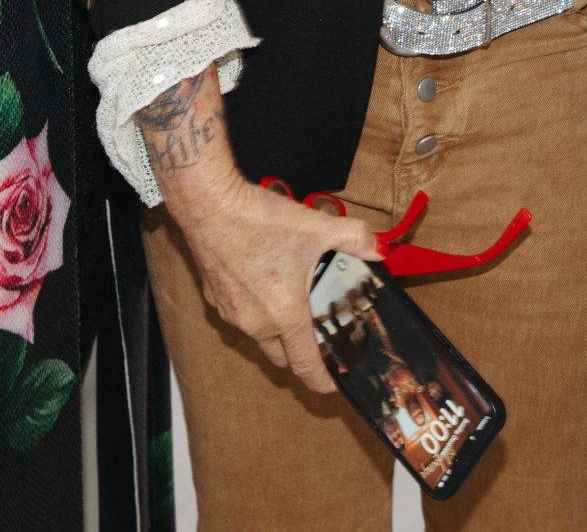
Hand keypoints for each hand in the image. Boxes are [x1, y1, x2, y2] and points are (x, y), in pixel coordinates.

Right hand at [139, 69, 378, 393]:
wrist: (208, 204)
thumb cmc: (260, 219)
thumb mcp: (317, 225)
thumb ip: (355, 238)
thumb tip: (378, 249)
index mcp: (286, 315)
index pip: (306, 366)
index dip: (324, 381)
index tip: (335, 382)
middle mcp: (256, 323)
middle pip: (282, 357)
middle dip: (301, 354)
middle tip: (319, 333)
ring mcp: (231, 314)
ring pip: (260, 337)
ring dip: (277, 330)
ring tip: (292, 302)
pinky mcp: (215, 299)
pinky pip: (240, 316)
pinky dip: (254, 310)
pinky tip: (263, 280)